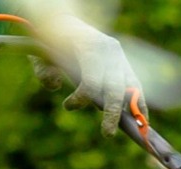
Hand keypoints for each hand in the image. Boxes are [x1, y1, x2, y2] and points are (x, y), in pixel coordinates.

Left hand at [34, 15, 145, 136]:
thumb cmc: (50, 41)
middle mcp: (109, 51)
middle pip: (116, 89)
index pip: (92, 81)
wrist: (65, 22)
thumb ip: (43, 71)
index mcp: (89, 46)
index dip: (82, 98)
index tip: (68, 106)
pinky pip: (136, 87)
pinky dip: (140, 104)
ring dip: (133, 111)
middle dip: (112, 114)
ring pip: (132, 88)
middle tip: (107, 134)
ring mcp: (120, 56)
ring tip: (137, 130)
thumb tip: (56, 86)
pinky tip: (142, 120)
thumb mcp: (39, 53)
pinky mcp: (125, 62)